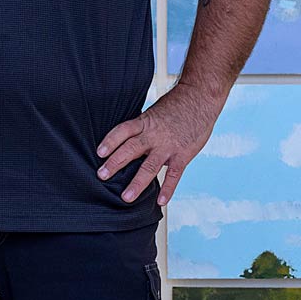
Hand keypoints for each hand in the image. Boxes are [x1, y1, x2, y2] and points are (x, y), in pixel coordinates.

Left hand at [95, 81, 223, 206]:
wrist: (201, 98)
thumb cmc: (176, 106)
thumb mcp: (154, 113)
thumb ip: (142, 129)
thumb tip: (129, 145)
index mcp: (144, 122)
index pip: (123, 131)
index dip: (110, 141)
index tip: (99, 153)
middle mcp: (154, 135)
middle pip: (131, 149)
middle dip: (115, 163)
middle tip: (102, 176)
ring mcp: (168, 146)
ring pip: (149, 166)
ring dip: (137, 183)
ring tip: (126, 197)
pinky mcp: (183, 154)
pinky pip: (174, 174)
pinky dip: (167, 189)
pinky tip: (161, 202)